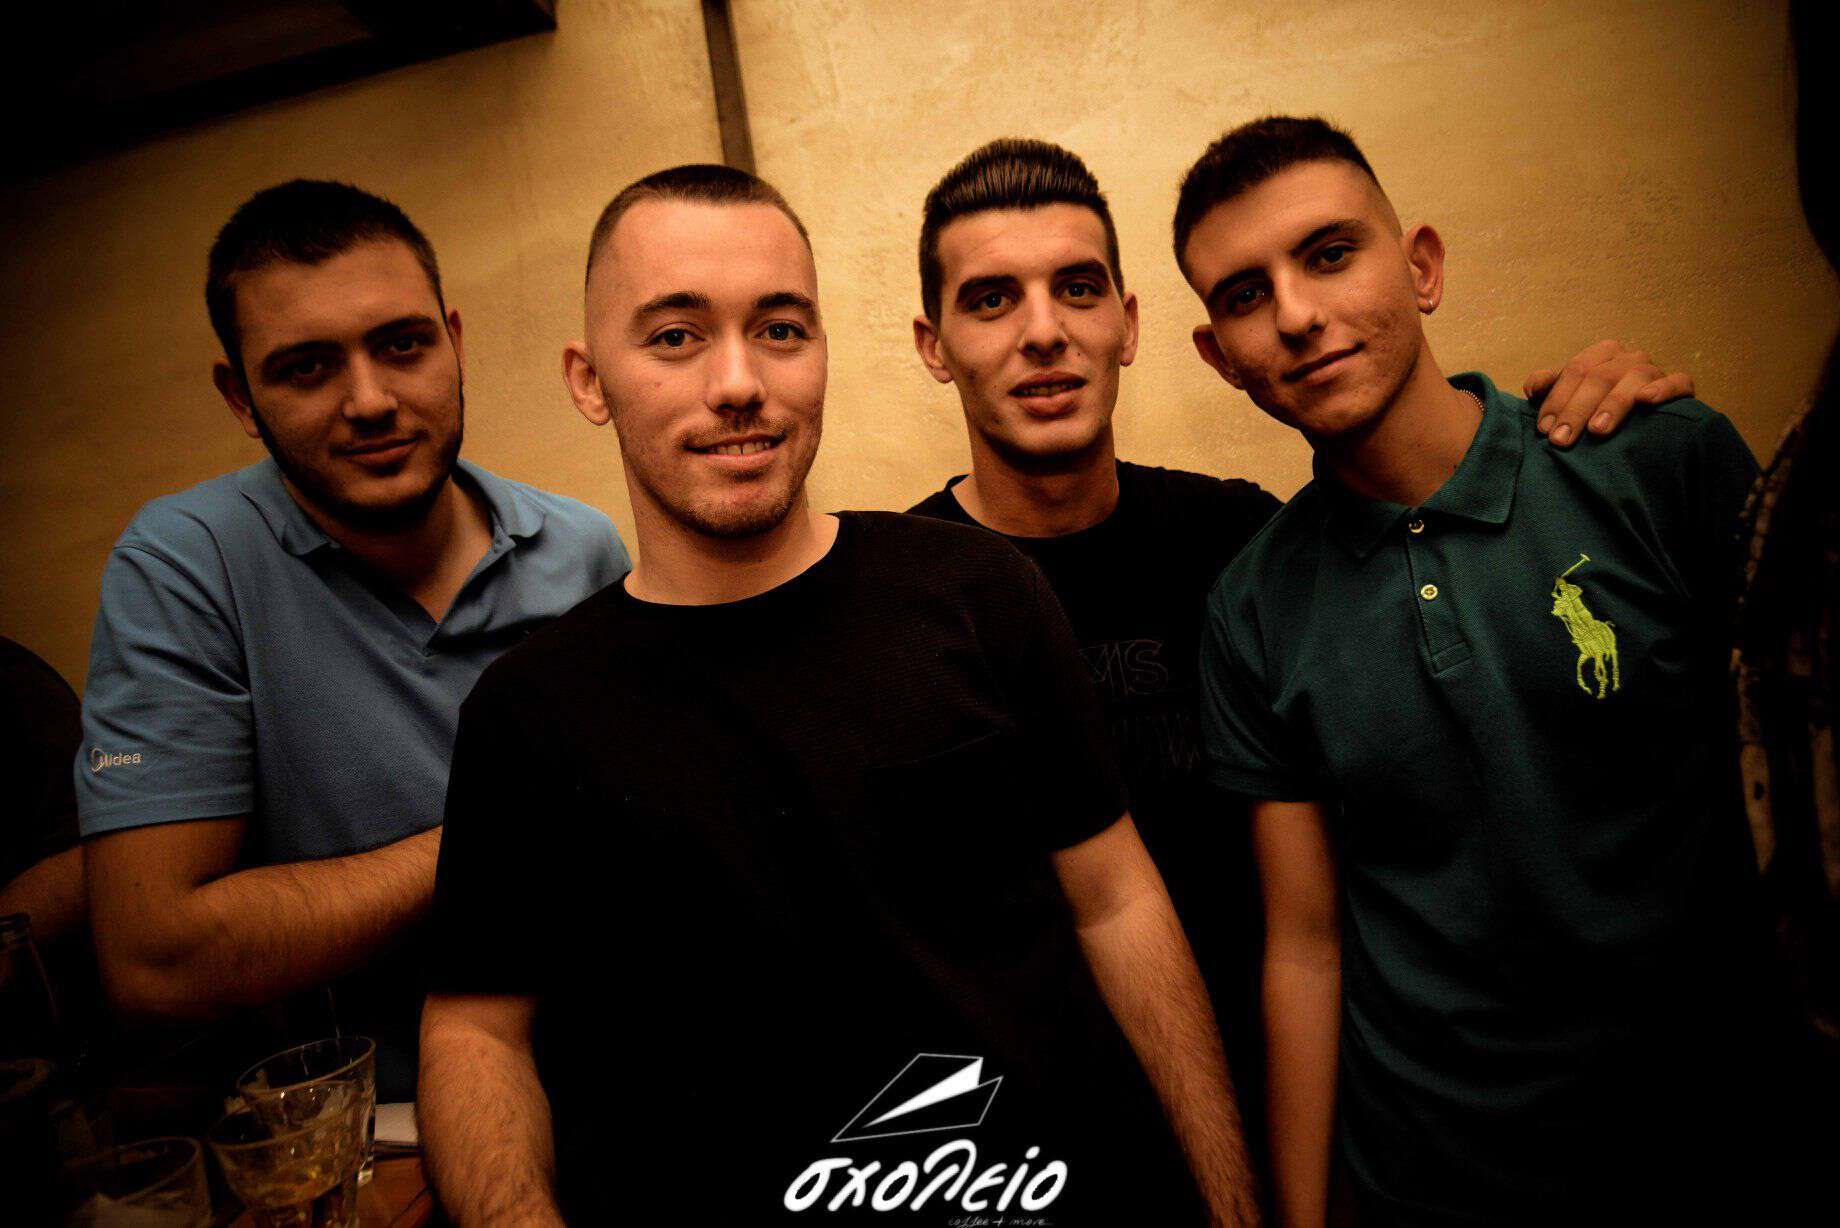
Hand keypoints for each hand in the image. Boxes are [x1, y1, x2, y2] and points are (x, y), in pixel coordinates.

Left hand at [1522, 339, 1693, 447]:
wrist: (1647, 422)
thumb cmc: (1599, 407)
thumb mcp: (1573, 396)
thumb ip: (1552, 387)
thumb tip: (1532, 388)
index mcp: (1602, 355)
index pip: (1576, 370)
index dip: (1557, 398)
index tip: (1544, 429)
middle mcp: (1628, 358)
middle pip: (1600, 377)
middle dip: (1577, 410)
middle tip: (1561, 439)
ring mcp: (1654, 370)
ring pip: (1634, 378)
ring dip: (1614, 403)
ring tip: (1597, 430)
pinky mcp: (1680, 386)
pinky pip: (1677, 382)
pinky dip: (1662, 389)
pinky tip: (1646, 401)